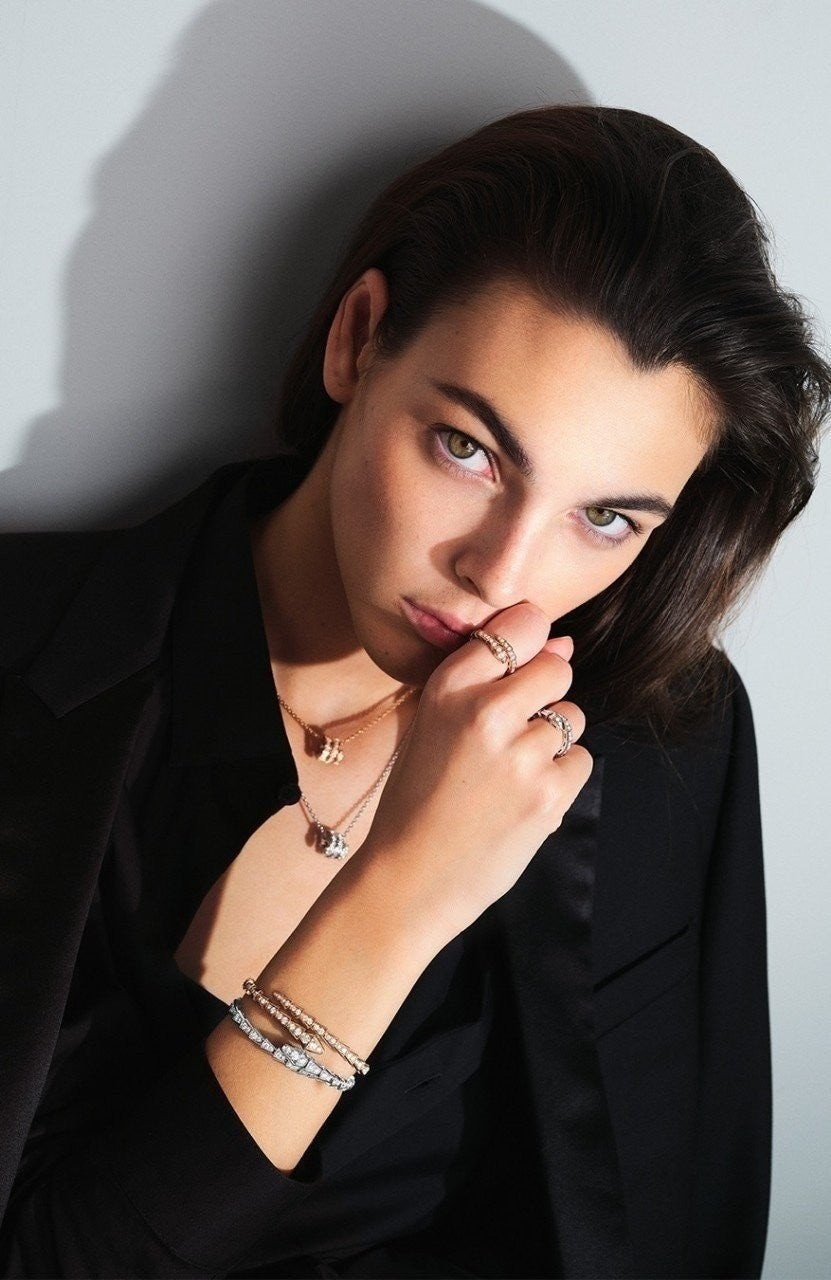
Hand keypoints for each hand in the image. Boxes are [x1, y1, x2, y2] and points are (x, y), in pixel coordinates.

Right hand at [359, 601, 592, 942]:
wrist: (410, 878)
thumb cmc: (419, 798)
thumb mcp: (431, 722)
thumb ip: (487, 680)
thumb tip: (564, 644)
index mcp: (447, 686)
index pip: (519, 626)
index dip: (529, 641)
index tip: (520, 664)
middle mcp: (485, 710)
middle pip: (557, 668)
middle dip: (545, 694)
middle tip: (510, 735)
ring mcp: (521, 753)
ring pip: (571, 718)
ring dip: (552, 740)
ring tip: (509, 773)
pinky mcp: (548, 793)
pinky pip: (580, 761)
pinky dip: (560, 777)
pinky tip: (522, 798)